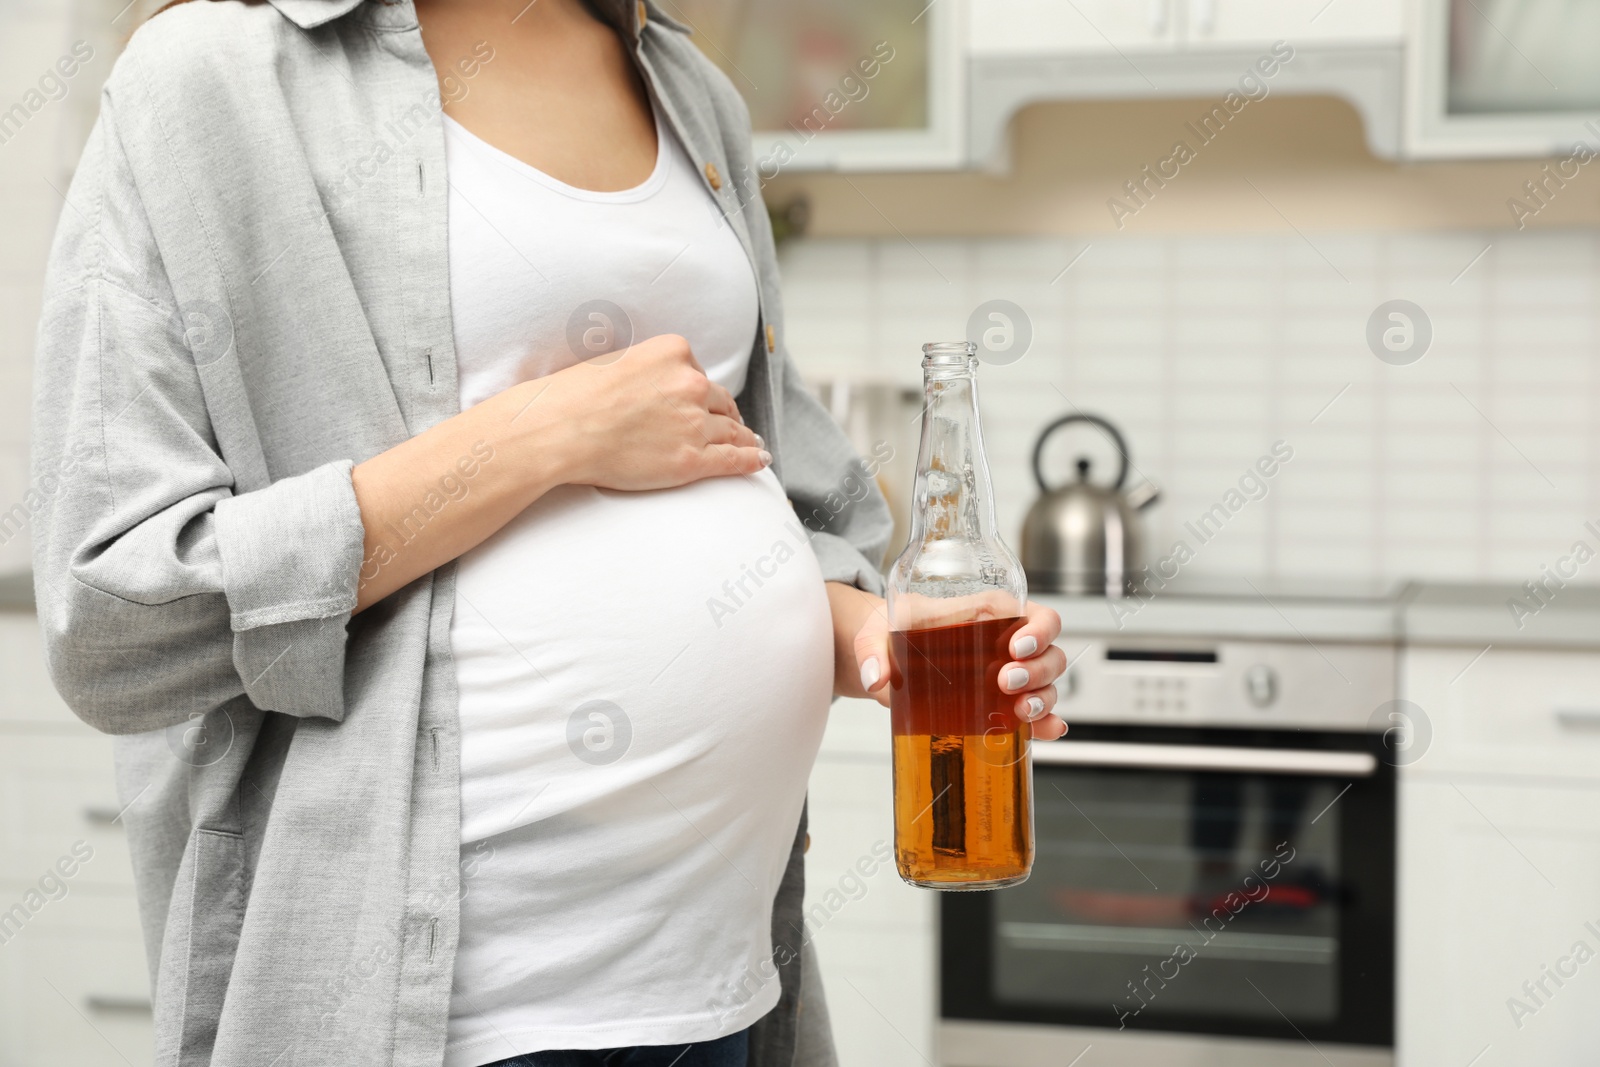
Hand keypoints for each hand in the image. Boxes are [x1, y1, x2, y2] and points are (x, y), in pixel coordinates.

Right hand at [535, 333, 768, 490]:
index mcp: (673, 352)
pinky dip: (750, 460)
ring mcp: (694, 423)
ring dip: (744, 437)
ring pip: (731, 430)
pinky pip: (733, 459)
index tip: (701, 401)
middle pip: (719, 400)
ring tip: (752, 444)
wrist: (559, 429)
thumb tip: (655, 381)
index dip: (699, 389)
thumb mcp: (615, 361)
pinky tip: (760, 461)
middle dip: (726, 413)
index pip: (697, 371)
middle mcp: (691, 384)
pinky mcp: (692, 460)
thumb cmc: (573, 396)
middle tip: (733, 423)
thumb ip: (645, 368)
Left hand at [830, 586, 1068, 740]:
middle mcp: (1007, 641)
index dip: (1039, 629)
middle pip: (1050, 651)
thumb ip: (872, 650)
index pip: (1035, 614)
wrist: (884, 657)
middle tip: (1006, 681)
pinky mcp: (1001, 702)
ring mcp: (1008, 673)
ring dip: (1042, 697)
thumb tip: (875, 678)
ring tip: (1019, 711)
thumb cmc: (890, 632)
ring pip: (1048, 681)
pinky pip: (1035, 711)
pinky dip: (1046, 723)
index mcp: (988, 612)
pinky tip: (1046, 731)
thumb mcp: (876, 633)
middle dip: (1038, 669)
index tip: (1016, 647)